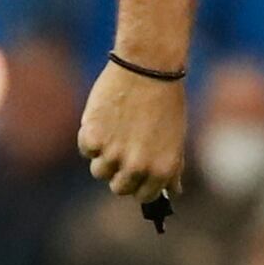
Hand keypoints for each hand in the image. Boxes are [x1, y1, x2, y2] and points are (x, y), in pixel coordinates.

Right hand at [78, 57, 187, 204]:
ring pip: (99, 171)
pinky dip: (92, 137)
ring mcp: (114, 154)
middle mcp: (138, 167)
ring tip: (117, 130)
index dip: (139, 184)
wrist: (149, 68)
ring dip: (104, 156)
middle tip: (123, 150)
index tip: (136, 173)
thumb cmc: (166, 101)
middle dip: (119, 173)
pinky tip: (106, 118)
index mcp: (162, 170)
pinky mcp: (93, 138)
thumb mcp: (176, 138)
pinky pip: (87, 150)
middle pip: (118, 188)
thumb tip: (174, 191)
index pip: (143, 196)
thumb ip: (173, 167)